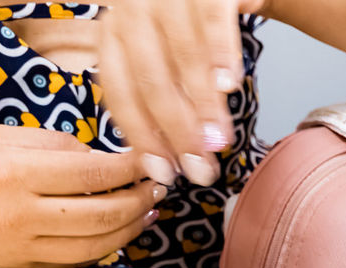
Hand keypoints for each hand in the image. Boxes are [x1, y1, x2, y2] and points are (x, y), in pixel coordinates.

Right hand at [0, 126, 163, 267]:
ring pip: (97, 243)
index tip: (149, 160)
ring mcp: (23, 246)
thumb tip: (101, 157)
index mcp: (13, 174)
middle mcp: (20, 214)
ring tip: (148, 209)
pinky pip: (78, 261)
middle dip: (139, 199)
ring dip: (132, 227)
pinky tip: (122, 232)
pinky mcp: (25, 267)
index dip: (130, 167)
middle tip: (156, 186)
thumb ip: (51, 144)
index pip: (92, 173)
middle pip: (102, 213)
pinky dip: (108, 247)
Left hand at [95, 0, 265, 185]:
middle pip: (150, 80)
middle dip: (176, 132)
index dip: (141, 136)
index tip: (165, 172)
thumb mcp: (166, 59)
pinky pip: (212, 21)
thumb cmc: (194, 28)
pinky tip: (230, 86)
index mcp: (115, 34)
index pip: (120, 91)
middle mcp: (133, 11)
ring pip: (182, 56)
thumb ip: (164, 97)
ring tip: (219, 142)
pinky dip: (221, 55)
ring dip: (203, 106)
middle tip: (200, 168)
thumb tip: (172, 161)